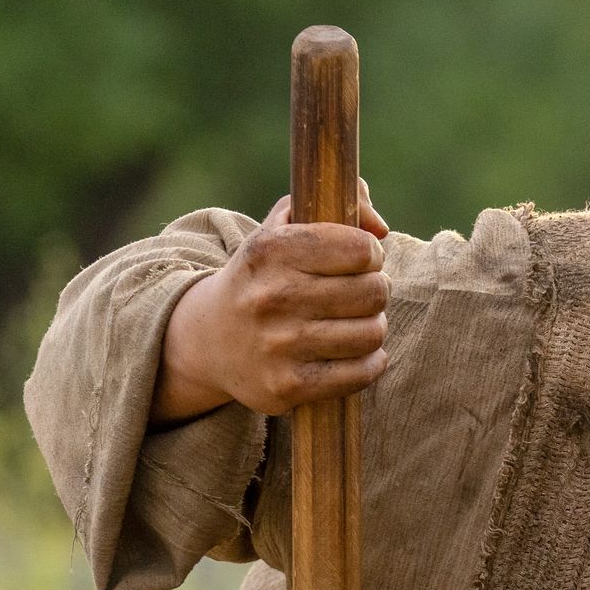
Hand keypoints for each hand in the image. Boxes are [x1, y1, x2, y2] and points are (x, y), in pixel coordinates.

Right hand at [153, 188, 396, 422]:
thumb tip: (379, 228)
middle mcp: (272, 296)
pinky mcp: (288, 386)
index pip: (360, 248)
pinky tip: (354, 352)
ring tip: (355, 320)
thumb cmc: (264, 276)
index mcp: (270, 250)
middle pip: (373, 291)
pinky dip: (370, 362)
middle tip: (359, 293)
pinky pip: (361, 373)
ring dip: (373, 326)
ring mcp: (279, 345)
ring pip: (372, 332)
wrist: (210, 339)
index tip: (359, 260)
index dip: (370, 253)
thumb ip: (336, 203)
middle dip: (375, 289)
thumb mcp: (284, 227)